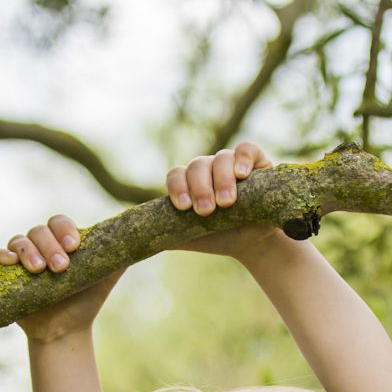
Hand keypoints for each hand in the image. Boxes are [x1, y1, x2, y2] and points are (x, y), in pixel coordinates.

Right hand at [0, 217, 120, 344]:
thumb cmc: (87, 298)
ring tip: (40, 270)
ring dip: (28, 252)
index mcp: (61, 239)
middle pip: (38, 231)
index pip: (59, 222)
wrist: (66, 329)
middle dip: (49, 246)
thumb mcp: (106, 275)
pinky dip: (2, 257)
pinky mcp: (4, 273)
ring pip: (18, 241)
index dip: (64, 230)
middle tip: (62, 267)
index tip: (75, 246)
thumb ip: (120, 254)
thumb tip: (146, 236)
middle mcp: (40, 244)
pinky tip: (11, 265)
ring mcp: (20, 257)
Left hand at [165, 142, 292, 260]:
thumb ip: (165, 235)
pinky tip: (242, 174)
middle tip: (206, 211)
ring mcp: (231, 163)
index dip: (177, 188)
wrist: (252, 243)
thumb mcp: (190, 237)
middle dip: (200, 188)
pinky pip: (246, 148)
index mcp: (188, 183)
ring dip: (221, 180)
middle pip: (197, 165)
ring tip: (227, 203)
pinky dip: (242, 158)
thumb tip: (135, 242)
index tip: (184, 207)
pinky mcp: (256, 161)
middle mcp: (208, 169)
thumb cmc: (218, 237)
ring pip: (220, 158)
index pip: (176, 175)